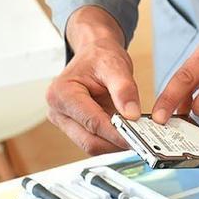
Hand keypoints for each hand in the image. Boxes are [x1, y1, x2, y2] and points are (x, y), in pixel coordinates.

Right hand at [45, 7, 139, 154]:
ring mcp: (65, 121)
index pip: (92, 122)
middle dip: (115, 143)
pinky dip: (112, 140)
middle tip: (140, 141)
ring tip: (136, 136)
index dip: (116, 134)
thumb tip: (132, 115)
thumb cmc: (99, 56)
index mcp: (62, 93)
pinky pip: (95, 140)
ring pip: (91, 145)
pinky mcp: (75, 127)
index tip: (136, 139)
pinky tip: (127, 133)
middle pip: (89, 141)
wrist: (94, 53)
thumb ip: (124, 89)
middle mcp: (58, 111)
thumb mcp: (115, 65)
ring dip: (114, 144)